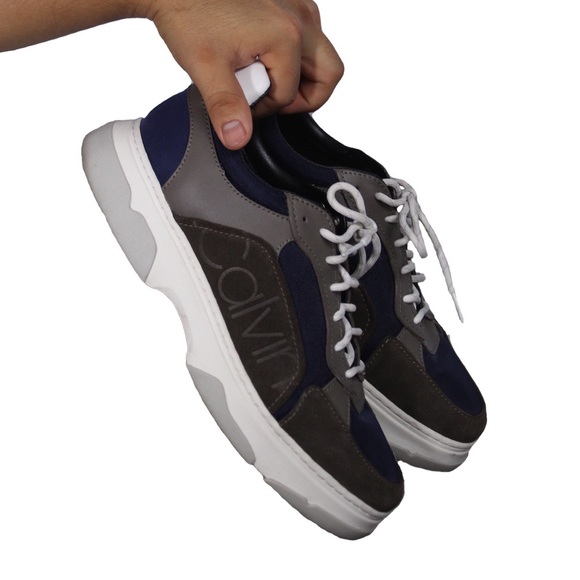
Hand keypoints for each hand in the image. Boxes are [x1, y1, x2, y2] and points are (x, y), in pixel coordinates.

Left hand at [148, 0, 343, 148]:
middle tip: (272, 99)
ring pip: (321, 55)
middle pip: (327, 74)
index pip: (290, 95)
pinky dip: (291, 55)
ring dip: (299, 76)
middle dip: (303, 97)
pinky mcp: (290, 0)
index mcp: (286, 35)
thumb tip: (238, 137)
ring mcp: (298, 4)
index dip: (267, 108)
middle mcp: (300, 16)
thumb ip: (226, 107)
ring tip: (264, 78)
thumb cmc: (188, 12)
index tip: (244, 103)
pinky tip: (261, 57)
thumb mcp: (205, 67)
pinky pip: (307, 37)